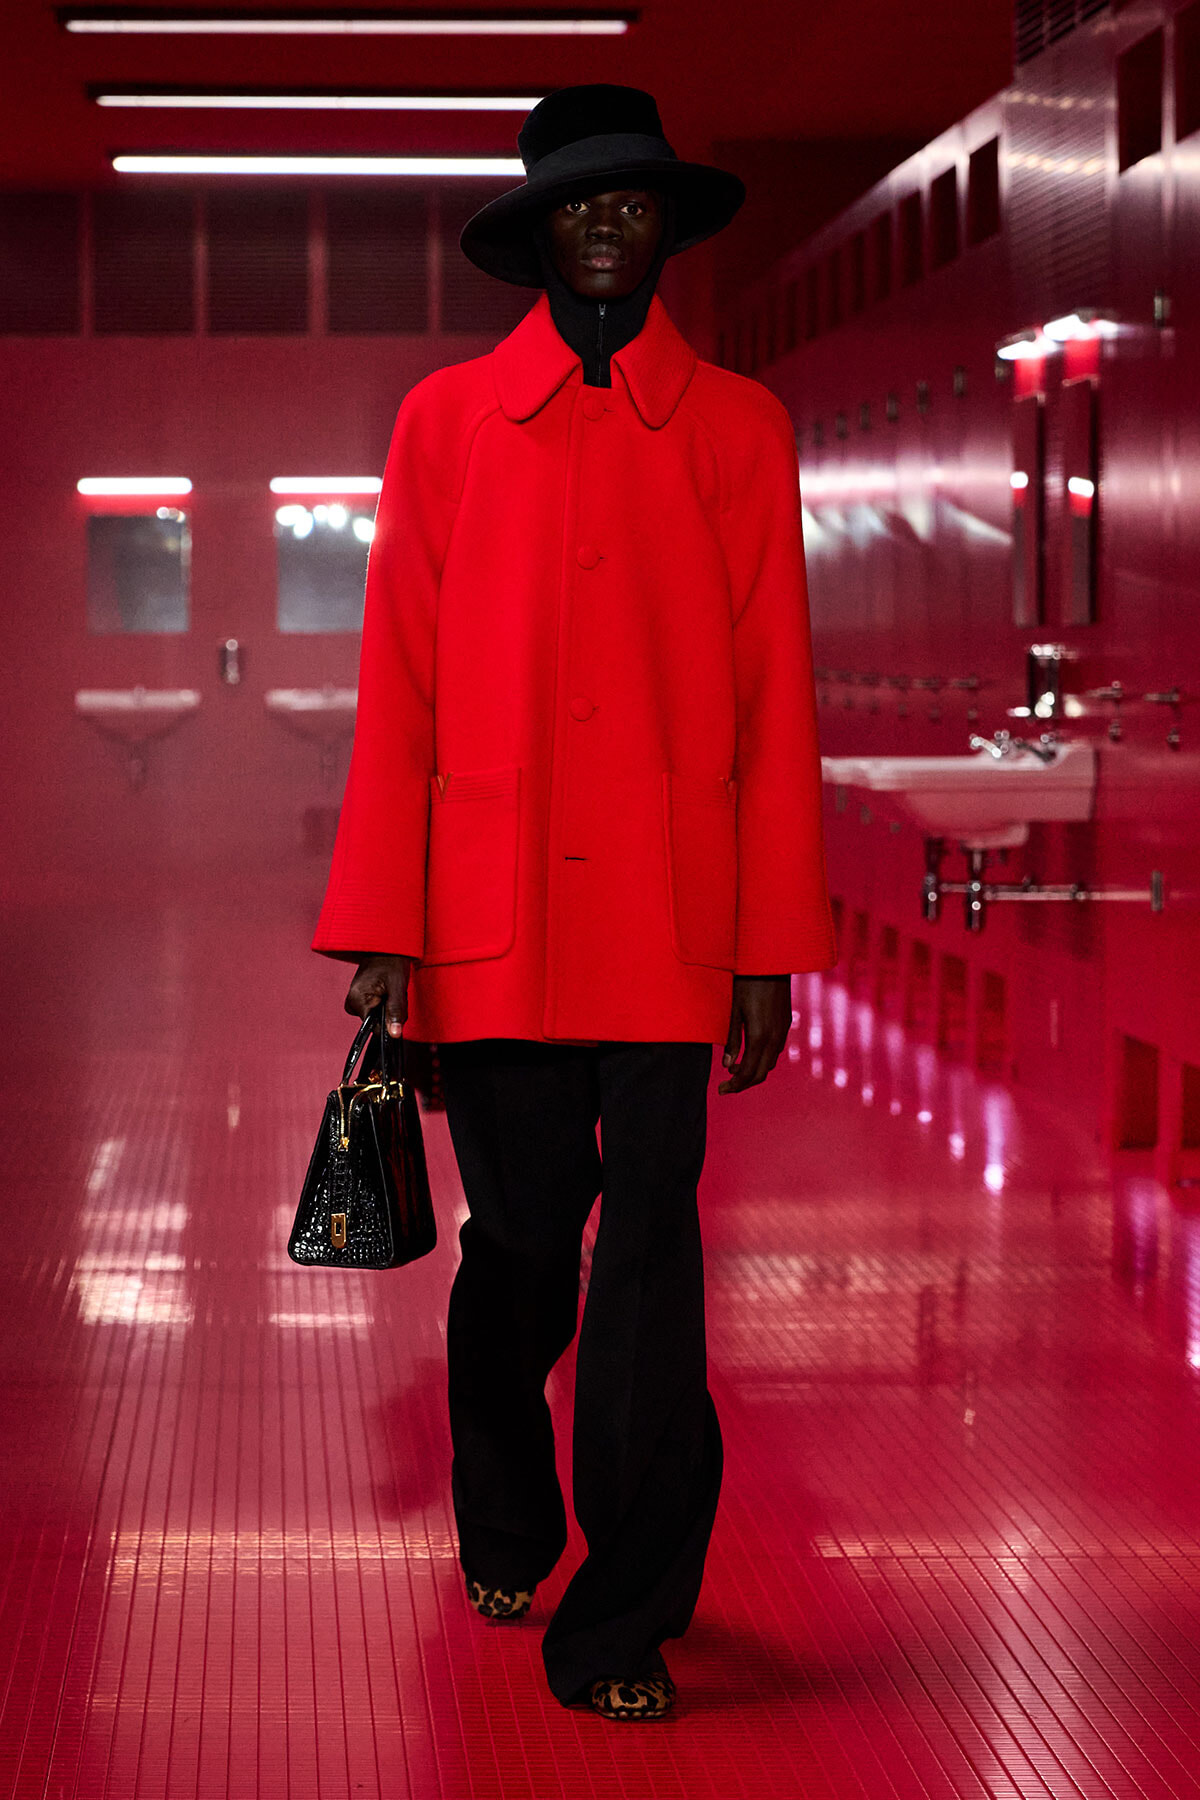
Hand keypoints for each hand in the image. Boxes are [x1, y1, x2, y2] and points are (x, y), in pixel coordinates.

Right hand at [345, 954, 411, 1036]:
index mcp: (357, 1001)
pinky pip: (373, 1009)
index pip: (375, 1029)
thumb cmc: (391, 963)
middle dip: (389, 1014)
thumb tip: (394, 1035)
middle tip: (394, 994)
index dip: (389, 1023)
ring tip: (390, 990)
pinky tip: (385, 990)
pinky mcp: (358, 999)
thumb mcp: (397, 988)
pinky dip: (383, 1003)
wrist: (386, 947)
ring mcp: (353, 1000)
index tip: (396, 1008)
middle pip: (376, 1023)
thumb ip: (395, 1013)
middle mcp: (351, 1002)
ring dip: (387, 1008)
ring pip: (376, 1017)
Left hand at [719, 975, 791, 1094]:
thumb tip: (727, 1065)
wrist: (771, 962)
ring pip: (770, 1063)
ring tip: (735, 1070)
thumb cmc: (747, 982)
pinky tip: (750, 1053)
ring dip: (754, 1071)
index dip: (734, 1085)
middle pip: (761, 1073)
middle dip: (743, 1084)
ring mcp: (783, 1031)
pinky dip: (763, 1059)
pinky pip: (776, 1050)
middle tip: (726, 1087)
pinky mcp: (785, 1023)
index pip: (747, 1072)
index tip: (721, 1090)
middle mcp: (775, 1037)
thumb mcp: (734, 1010)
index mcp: (759, 1036)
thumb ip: (732, 1039)